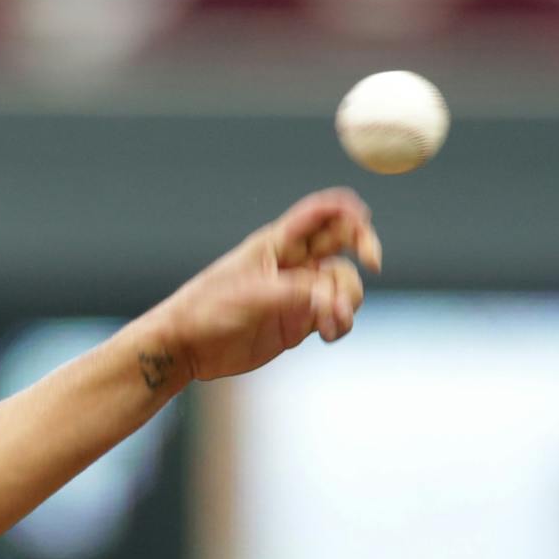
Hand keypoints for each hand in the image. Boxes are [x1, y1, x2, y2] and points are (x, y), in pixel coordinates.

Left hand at [144, 188, 382, 387]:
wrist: (185, 348)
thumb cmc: (206, 311)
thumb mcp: (251, 297)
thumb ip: (295, 296)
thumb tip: (333, 302)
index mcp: (277, 243)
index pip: (322, 212)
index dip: (349, 210)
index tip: (364, 223)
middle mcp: (293, 264)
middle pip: (344, 242)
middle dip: (364, 248)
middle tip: (372, 264)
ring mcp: (298, 293)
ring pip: (344, 284)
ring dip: (347, 300)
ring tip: (330, 323)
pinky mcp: (298, 322)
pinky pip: (334, 315)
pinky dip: (340, 323)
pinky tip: (329, 334)